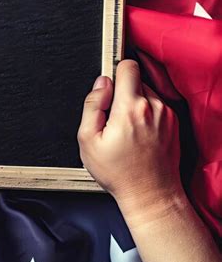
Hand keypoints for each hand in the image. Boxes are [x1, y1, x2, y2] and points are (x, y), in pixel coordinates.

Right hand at [77, 60, 181, 215]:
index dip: (115, 72)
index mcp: (130, 108)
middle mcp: (153, 107)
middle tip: (113, 116)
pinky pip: (156, 104)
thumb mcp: (88, 140)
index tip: (109, 86)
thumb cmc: (119, 173)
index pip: (128, 66)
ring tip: (126, 128)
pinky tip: (138, 133)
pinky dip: (146, 112)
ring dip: (134, 102)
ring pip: (146, 91)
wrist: (151, 195)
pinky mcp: (174, 122)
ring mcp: (167, 114)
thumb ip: (92, 105)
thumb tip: (101, 83)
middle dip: (122, 91)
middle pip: (135, 79)